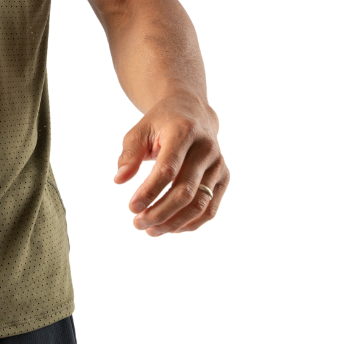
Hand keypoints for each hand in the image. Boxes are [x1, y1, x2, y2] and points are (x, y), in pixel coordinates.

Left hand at [113, 94, 228, 234]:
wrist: (192, 113)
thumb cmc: (161, 124)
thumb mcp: (140, 131)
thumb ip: (129, 154)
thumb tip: (119, 180)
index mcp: (183, 132)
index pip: (167, 169)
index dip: (149, 191)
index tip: (131, 207)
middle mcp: (206, 148)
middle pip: (185, 191)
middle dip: (160, 212)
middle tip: (137, 223)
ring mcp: (218, 164)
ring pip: (199, 204)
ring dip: (174, 222)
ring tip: (151, 230)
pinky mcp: (224, 178)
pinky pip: (210, 208)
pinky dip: (191, 223)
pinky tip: (170, 228)